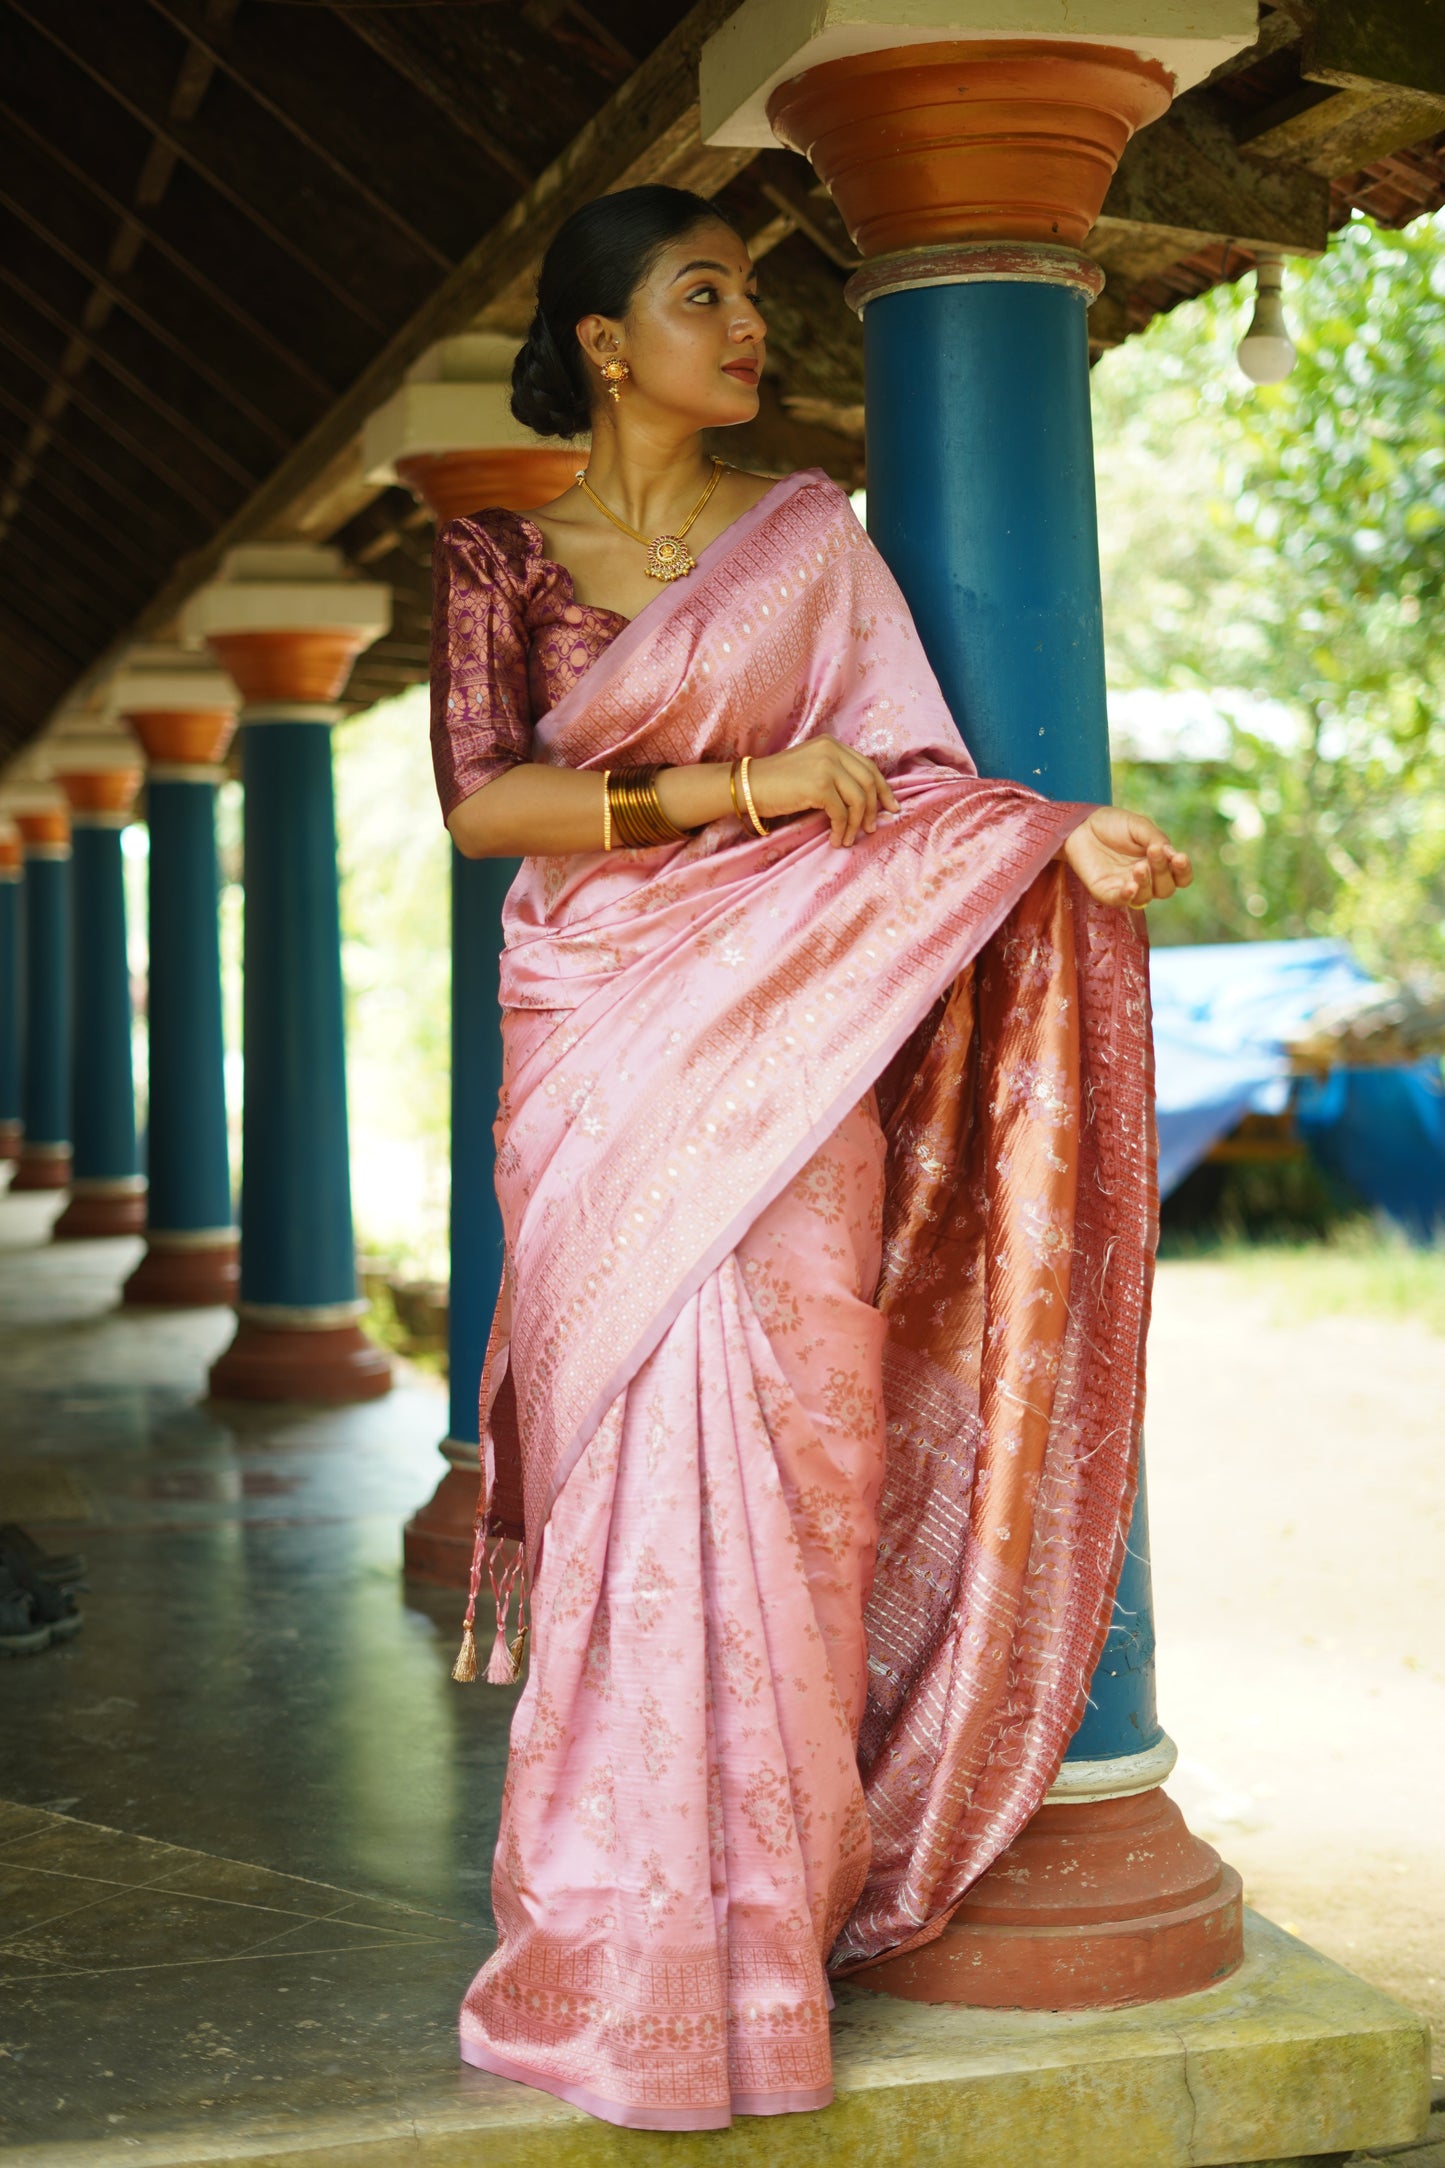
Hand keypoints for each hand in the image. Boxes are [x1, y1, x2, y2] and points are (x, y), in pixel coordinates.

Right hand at [749, 736, 899, 847]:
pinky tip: (836, 839)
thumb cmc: (775, 783)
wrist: (748, 785)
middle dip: (874, 808)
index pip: (868, 766)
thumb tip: (862, 802)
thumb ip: (834, 774)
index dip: (883, 789)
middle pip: (868, 782)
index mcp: (832, 745)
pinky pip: (841, 812)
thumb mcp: (810, 769)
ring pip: (858, 799)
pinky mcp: (819, 786)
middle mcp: (832, 751)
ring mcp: (826, 766)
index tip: (891, 807)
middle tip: (872, 828)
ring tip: (849, 838)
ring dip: (856, 823)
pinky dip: (842, 829)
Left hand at [1059, 806, 1192, 908]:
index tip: (1179, 857)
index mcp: (1158, 863)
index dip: (1183, 871)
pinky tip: (1131, 886)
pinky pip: (1121, 901)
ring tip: (1139, 866)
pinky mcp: (1106, 892)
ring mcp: (1126, 887)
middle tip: (1153, 852)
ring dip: (1147, 883)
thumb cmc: (1112, 824)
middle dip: (1163, 872)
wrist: (1081, 824)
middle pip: (1165, 889)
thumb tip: (1172, 854)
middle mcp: (1146, 879)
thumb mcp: (1138, 825)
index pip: (1179, 877)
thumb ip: (1155, 838)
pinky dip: (1128, 896)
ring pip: (1146, 898)